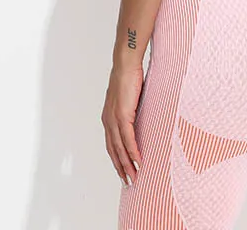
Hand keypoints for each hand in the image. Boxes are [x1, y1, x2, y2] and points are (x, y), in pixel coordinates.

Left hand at [101, 61, 143, 188]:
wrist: (125, 64)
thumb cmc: (129, 77)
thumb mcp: (129, 98)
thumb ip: (131, 110)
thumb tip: (138, 118)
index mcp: (108, 117)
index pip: (111, 144)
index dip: (116, 159)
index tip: (123, 170)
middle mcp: (108, 121)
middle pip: (113, 150)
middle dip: (120, 167)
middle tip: (128, 181)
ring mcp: (114, 119)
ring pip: (119, 148)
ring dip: (127, 164)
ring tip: (134, 176)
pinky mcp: (122, 115)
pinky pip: (127, 138)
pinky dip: (133, 151)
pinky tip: (138, 160)